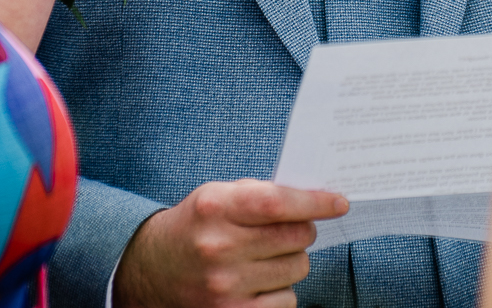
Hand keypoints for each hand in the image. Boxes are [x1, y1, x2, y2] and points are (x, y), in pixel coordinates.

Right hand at [114, 180, 347, 307]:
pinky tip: (258, 283)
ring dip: (291, 262)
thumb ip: (260, 194)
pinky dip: (281, 292)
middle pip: (296, 238)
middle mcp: (219, 247)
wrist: (152, 271)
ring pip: (297, 269)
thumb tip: (315, 200)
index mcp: (215, 208)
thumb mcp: (218, 197)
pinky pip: (287, 301)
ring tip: (265, 258)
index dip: (315, 202)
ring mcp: (225, 286)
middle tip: (292, 230)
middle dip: (303, 231)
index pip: (278, 203)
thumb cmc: (196, 227)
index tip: (339, 203)